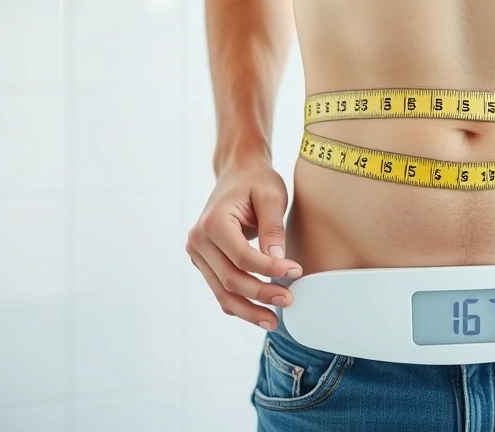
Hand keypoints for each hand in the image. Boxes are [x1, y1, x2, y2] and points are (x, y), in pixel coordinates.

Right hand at [186, 159, 301, 330]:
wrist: (237, 173)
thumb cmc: (256, 181)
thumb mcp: (271, 196)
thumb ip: (273, 229)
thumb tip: (279, 263)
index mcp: (213, 222)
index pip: (242, 257)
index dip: (270, 270)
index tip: (296, 271)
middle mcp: (198, 240)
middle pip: (230, 279)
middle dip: (261, 294)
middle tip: (289, 301)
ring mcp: (198, 253)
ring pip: (222, 292)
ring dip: (248, 310)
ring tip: (274, 321)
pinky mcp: (204, 262)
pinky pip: (220, 289)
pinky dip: (239, 304)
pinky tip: (259, 314)